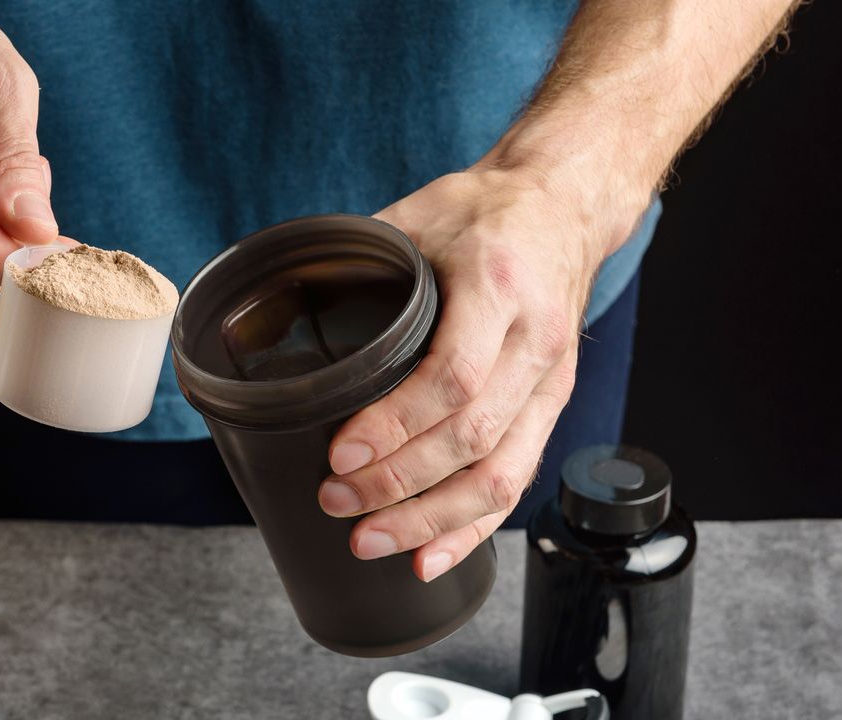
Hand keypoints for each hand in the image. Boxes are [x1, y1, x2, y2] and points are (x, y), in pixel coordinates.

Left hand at [319, 167, 630, 580]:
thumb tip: (278, 298)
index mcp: (497, 285)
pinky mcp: (551, 405)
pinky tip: (430, 556)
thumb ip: (357, 260)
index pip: (451, 377)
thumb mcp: (417, 214)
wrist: (563, 205)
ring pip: (502, 473)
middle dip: (399, 484)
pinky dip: (474, 527)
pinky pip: (518, 480)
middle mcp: (534, 340)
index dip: (394, 426)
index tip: (340, 455)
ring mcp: (549, 380)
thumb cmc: (483, 211)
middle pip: (472, 438)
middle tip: (336, 502)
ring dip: (432, 520)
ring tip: (370, 541)